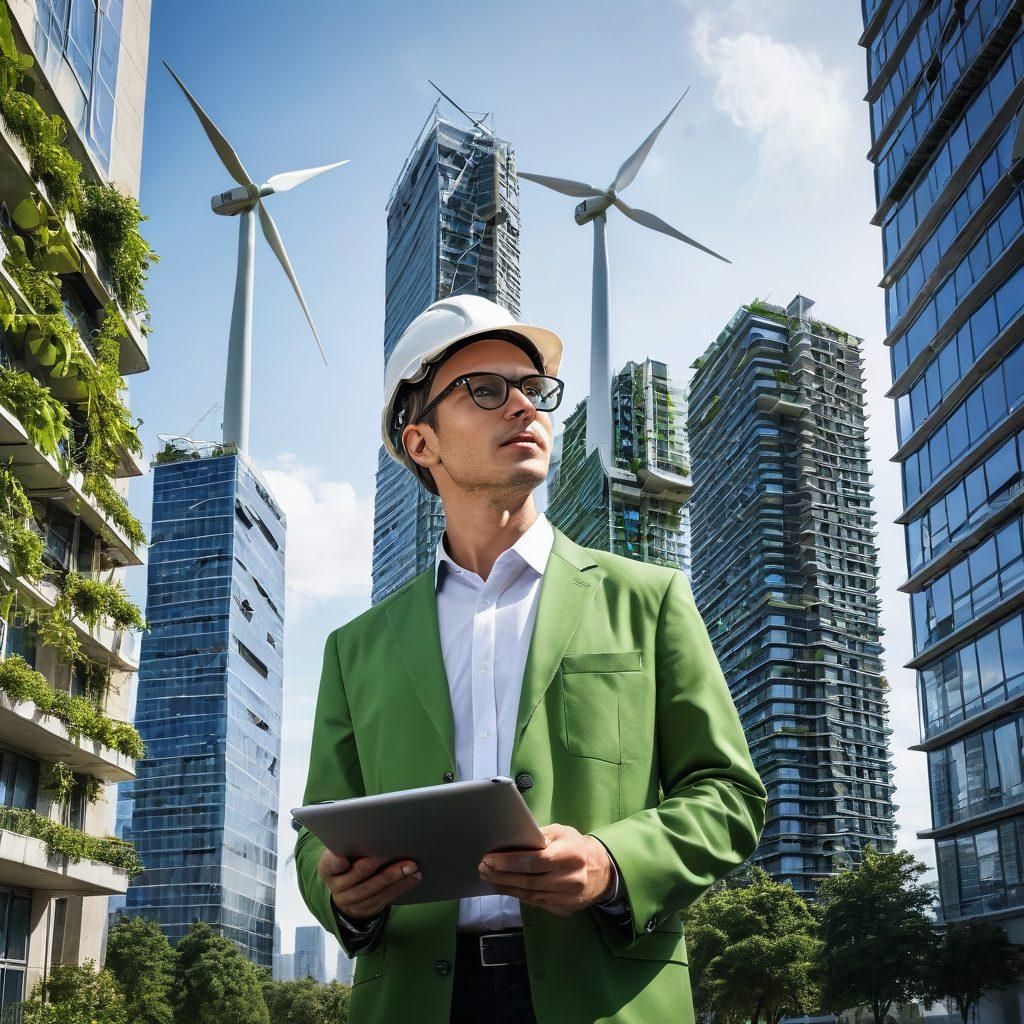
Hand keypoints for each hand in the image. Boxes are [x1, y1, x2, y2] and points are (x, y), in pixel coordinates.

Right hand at [318, 849, 421, 919]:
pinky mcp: (367, 908)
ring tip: (409, 867)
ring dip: (393, 878)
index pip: (328, 865)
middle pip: (353, 881)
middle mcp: (336, 888)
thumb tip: (374, 830)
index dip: (334, 862)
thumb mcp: (345, 850)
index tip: (343, 858)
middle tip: (380, 860)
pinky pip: (385, 899)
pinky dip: (401, 886)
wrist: (349, 888)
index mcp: (328, 869)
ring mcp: (351, 902)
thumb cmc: (351, 859)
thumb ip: (353, 843)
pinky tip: (413, 877)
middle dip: (367, 870)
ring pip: (372, 892)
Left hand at [477, 823, 613, 916]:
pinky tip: (506, 887)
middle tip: (483, 869)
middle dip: (501, 875)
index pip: (534, 861)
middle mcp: (570, 879)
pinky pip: (536, 903)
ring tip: (489, 879)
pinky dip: (518, 895)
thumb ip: (538, 836)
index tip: (489, 859)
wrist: (601, 871)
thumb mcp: (561, 833)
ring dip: (506, 887)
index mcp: (570, 856)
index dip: (509, 862)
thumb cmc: (576, 847)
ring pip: (530, 895)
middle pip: (529, 881)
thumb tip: (512, 840)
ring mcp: (567, 898)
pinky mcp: (563, 909)